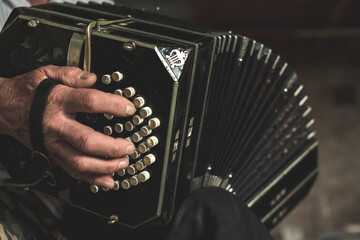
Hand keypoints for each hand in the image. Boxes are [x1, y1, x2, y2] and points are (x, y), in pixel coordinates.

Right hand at [0, 65, 135, 188]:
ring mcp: (53, 144)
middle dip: (112, 147)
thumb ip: (70, 73)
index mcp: (58, 101)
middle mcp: (56, 126)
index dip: (113, 105)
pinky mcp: (51, 154)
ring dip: (104, 167)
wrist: (2, 108)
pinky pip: (71, 171)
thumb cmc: (27, 91)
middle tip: (129, 147)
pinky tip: (106, 180)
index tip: (129, 109)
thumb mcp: (46, 73)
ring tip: (122, 164)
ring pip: (79, 162)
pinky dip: (91, 179)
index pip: (90, 102)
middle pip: (87, 141)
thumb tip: (92, 78)